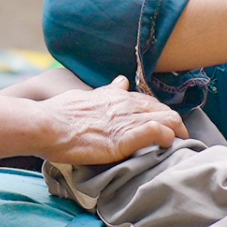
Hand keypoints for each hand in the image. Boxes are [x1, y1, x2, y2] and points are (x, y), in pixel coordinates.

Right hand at [35, 76, 184, 163]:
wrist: (47, 125)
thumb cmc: (59, 114)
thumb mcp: (84, 95)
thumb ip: (104, 91)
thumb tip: (119, 82)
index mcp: (115, 95)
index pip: (148, 101)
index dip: (159, 112)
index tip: (162, 122)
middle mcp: (125, 104)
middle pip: (162, 109)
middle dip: (174, 122)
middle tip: (178, 136)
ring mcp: (126, 120)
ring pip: (166, 118)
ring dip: (176, 131)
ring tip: (180, 141)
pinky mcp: (125, 137)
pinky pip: (157, 132)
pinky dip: (167, 137)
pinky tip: (168, 144)